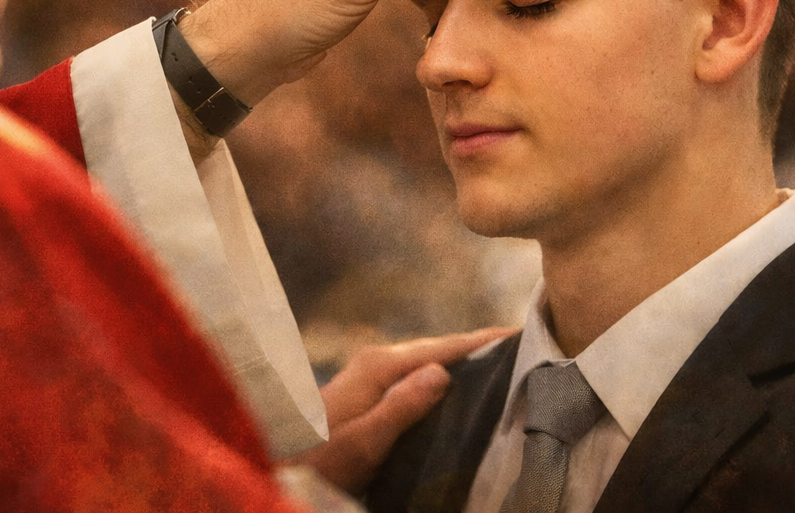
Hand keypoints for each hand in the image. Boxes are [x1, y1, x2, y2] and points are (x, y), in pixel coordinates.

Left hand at [287, 329, 511, 494]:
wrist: (277, 463)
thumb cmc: (319, 458)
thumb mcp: (363, 442)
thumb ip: (402, 406)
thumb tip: (443, 371)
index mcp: (380, 366)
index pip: (441, 347)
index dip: (480, 340)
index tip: (517, 331)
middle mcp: (376, 361)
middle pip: (436, 349)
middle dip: (474, 348)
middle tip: (517, 350)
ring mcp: (369, 375)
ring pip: (424, 362)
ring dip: (458, 362)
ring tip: (496, 366)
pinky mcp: (365, 392)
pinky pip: (412, 377)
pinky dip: (438, 376)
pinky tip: (453, 390)